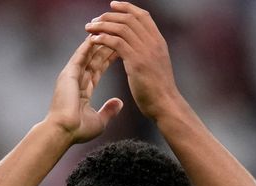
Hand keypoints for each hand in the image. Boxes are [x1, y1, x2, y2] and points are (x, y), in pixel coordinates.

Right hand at [46, 37, 122, 143]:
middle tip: (116, 34)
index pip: (98, 69)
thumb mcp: (99, 120)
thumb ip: (109, 110)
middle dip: (106, 46)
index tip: (120, 49)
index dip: (108, 59)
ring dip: (98, 42)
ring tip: (108, 30)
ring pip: (88, 54)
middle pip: (94, 59)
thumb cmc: (77, 130)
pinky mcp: (68, 74)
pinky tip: (96, 35)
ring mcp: (71, 76)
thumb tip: (119, 103)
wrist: (63, 131)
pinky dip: (88, 46)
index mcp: (82, 90)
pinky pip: (80, 56)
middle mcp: (75, 80)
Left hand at [85, 1, 180, 120]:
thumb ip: (149, 52)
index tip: (112, 5)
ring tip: (89, 28)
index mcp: (159, 41)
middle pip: (129, 18)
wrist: (166, 104)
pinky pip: (116, 43)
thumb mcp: (157, 64)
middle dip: (109, 16)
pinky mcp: (136, 62)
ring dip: (103, 25)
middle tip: (95, 19)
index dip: (127, 8)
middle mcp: (153, 42)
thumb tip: (139, 47)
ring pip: (121, 28)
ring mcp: (145, 51)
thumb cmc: (160, 90)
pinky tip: (93, 40)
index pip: (143, 16)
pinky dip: (103, 39)